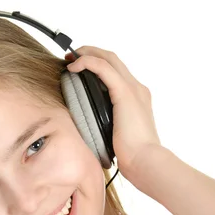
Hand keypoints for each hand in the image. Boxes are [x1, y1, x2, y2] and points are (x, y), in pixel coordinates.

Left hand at [65, 46, 161, 178]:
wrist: (144, 161)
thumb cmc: (132, 155)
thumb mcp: (117, 134)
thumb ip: (108, 123)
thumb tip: (91, 126)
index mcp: (137, 97)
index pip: (117, 71)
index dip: (97, 63)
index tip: (79, 68)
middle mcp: (138, 89)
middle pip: (113, 58)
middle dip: (90, 53)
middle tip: (70, 57)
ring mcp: (133, 89)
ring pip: (108, 58)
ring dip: (87, 54)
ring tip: (69, 59)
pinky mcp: (125, 93)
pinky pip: (103, 68)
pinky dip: (87, 63)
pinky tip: (73, 68)